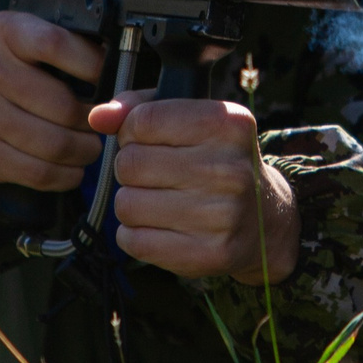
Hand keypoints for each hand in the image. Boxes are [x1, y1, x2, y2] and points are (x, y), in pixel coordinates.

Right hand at [0, 12, 105, 189]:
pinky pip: (37, 172)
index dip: (93, 66)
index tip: (109, 81)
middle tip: (101, 126)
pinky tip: (71, 168)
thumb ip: (65, 47)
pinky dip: (65, 175)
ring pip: (54, 144)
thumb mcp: (23, 41)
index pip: (56, 44)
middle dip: (93, 122)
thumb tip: (116, 71)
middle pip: (63, 105)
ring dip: (84, 151)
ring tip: (89, 147)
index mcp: (4, 33)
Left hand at [90, 93, 300, 285]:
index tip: (150, 141)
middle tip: (157, 175)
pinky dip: (135, 234)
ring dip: (132, 203)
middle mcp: (230, 169)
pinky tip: (160, 227)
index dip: (133, 132)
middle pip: (129, 163)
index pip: (144, 121)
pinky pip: (134, 241)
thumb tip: (98, 117)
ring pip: (127, 204)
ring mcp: (221, 215)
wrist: (265, 218)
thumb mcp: (191, 121)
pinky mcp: (208, 253)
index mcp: (228, 125)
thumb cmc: (217, 161)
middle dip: (131, 169)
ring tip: (159, 201)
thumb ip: (141, 108)